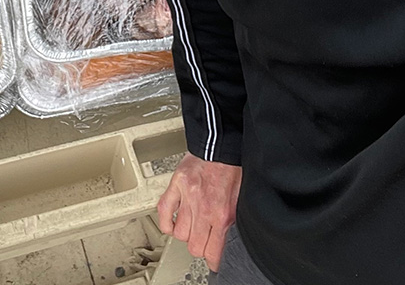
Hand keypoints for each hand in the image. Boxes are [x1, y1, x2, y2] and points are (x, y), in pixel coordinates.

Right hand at [157, 152, 241, 271]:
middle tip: (203, 240)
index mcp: (223, 214)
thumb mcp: (240, 199)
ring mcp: (187, 197)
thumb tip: (228, 240)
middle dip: (199, 247)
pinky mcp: (176, 185)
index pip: (213, 252)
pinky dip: (166, 222)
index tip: (213, 260)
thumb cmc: (232, 168)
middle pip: (194, 247)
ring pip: (179, 234)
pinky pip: (164, 212)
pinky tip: (173, 223)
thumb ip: (232, 220)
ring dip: (185, 233)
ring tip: (191, 226)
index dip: (213, 260)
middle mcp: (204, 208)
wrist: (221, 144)